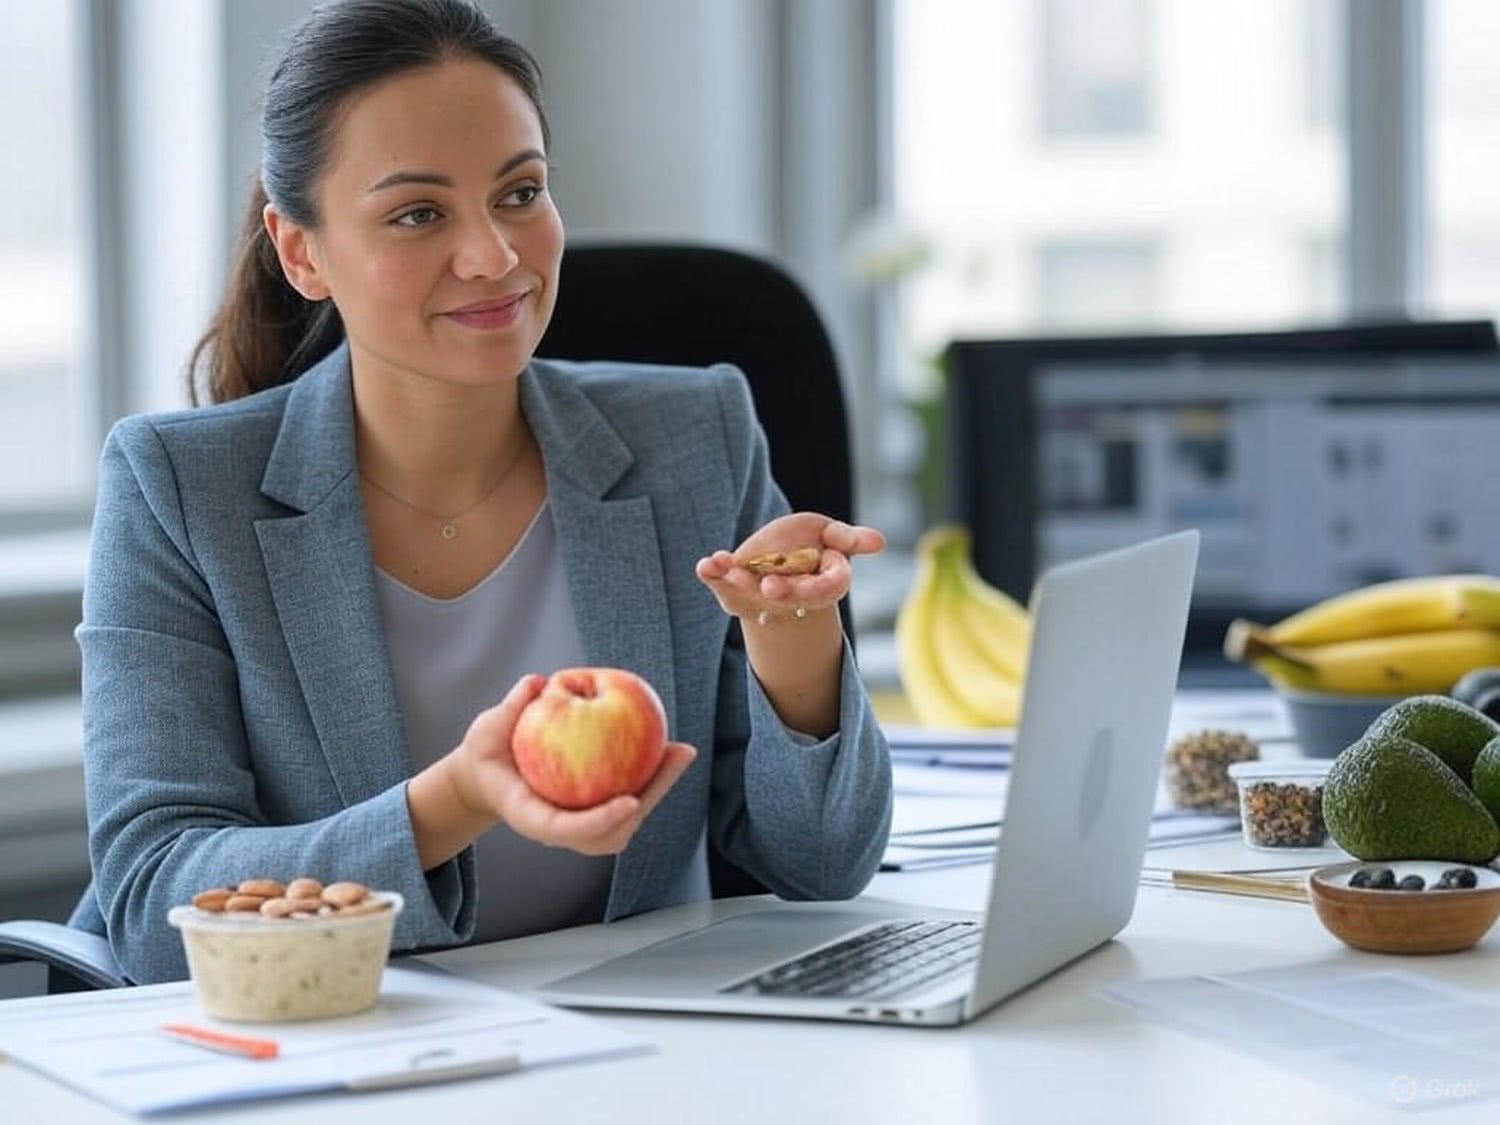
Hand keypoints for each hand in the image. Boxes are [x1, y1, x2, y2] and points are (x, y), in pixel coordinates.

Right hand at [450, 675, 697, 855]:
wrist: (490, 776)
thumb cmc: (488, 754)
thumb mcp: (488, 730)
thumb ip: (510, 710)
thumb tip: (537, 683)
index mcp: (530, 816)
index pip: (567, 829)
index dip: (599, 821)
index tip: (629, 802)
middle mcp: (561, 828)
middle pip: (613, 831)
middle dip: (649, 798)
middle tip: (676, 757)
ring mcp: (580, 824)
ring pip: (628, 819)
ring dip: (658, 787)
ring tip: (681, 752)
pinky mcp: (594, 810)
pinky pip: (628, 797)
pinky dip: (651, 776)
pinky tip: (669, 747)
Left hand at [694, 513, 885, 623]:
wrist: (778, 565)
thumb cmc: (811, 545)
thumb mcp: (830, 537)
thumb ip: (847, 540)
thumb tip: (879, 542)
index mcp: (824, 585)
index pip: (827, 590)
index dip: (813, 588)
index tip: (805, 576)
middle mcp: (793, 598)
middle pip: (791, 598)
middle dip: (780, 592)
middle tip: (767, 586)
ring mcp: (762, 598)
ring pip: (753, 596)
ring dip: (738, 583)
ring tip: (723, 569)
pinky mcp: (736, 592)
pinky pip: (723, 585)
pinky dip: (713, 574)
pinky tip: (705, 565)